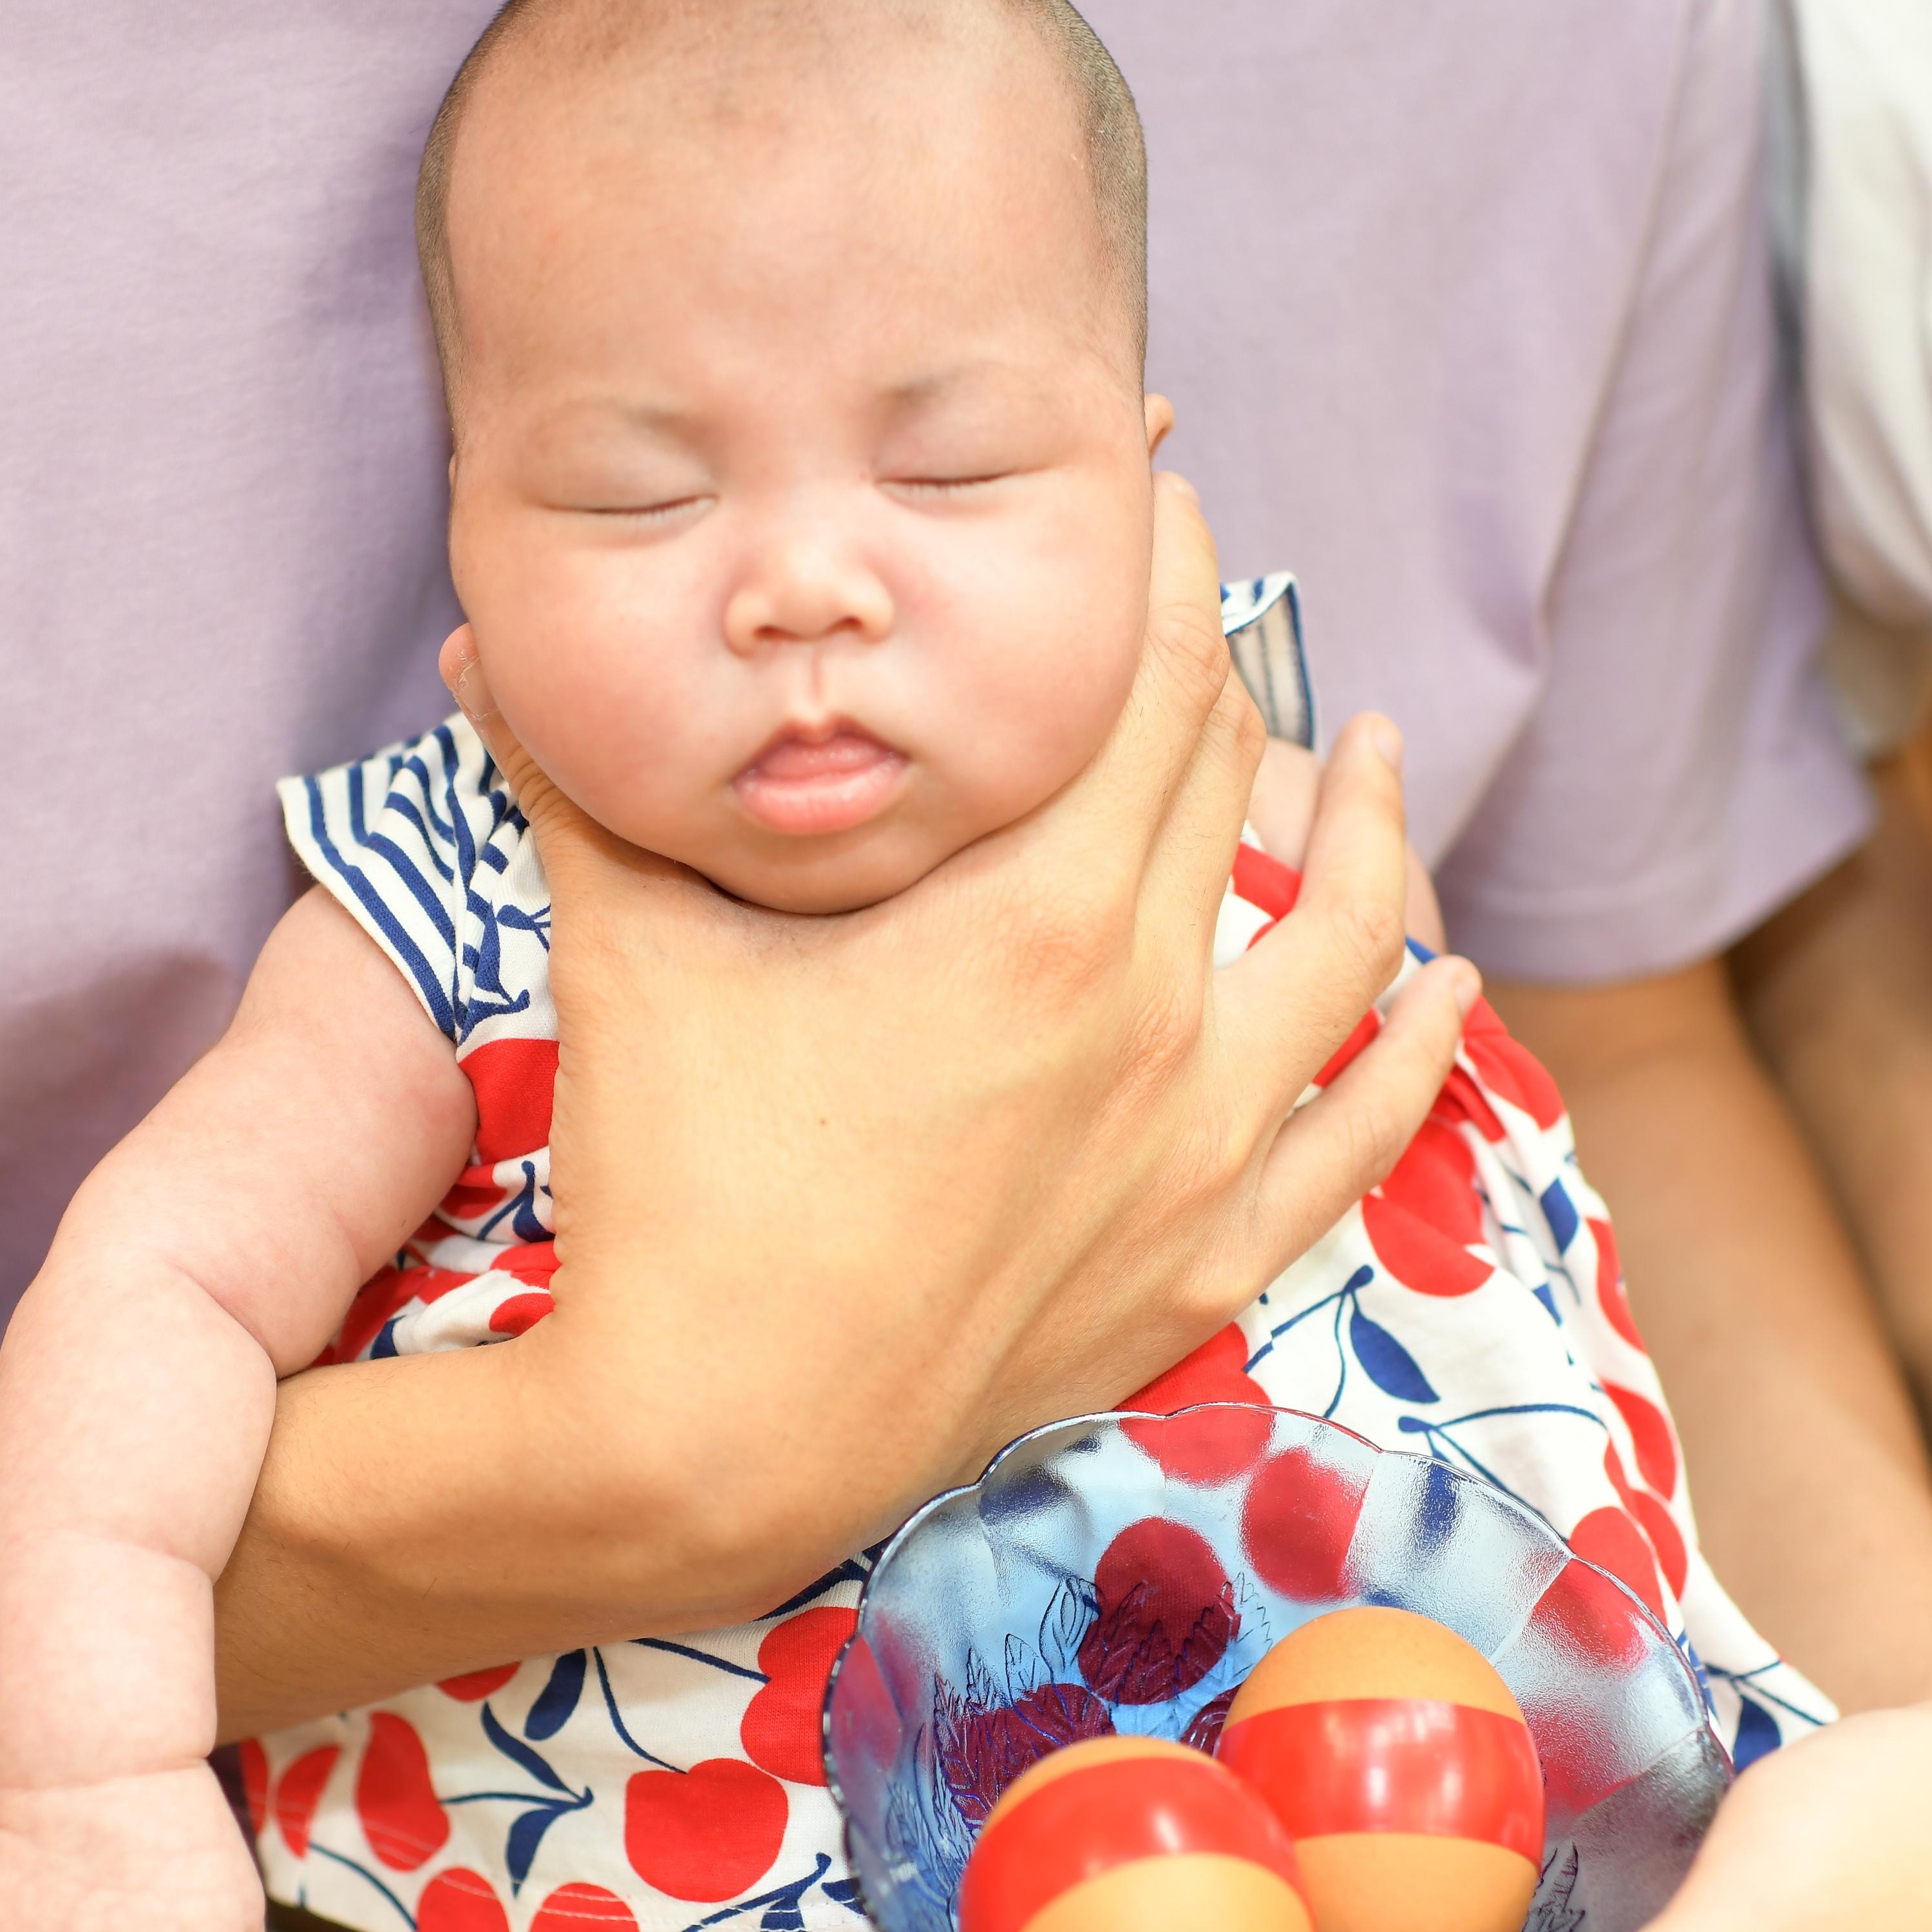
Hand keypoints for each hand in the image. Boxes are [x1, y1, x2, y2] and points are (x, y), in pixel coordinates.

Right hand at [451, 473, 1475, 1592]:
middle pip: (1231, 786)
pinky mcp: (1203, 1264)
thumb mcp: (622, 952)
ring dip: (1370, 834)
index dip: (1164, 561)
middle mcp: (1151, 1014)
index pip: (1147, 677)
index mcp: (1032, 912)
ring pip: (1345, 948)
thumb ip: (575, 782)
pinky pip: (1361, 1139)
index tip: (1163, 491)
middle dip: (1226, 667)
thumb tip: (487, 648)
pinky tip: (1444, 994)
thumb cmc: (668, 1189)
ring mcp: (1197, 1149)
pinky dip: (1416, 1055)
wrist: (709, 1440)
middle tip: (1204, 600)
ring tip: (1378, 759)